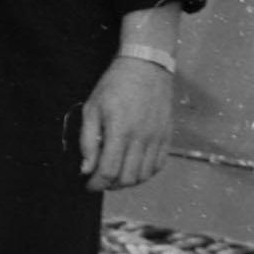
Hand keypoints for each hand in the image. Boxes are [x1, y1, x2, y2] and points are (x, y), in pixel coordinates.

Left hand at [80, 56, 174, 191]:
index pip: (109, 170)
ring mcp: (158, 138)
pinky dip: (145, 173)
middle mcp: (142, 138)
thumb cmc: (114, 86)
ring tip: (114, 176)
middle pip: (128, 178)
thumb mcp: (92, 109)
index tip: (88, 185)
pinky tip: (133, 167)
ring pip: (144, 175)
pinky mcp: (167, 136)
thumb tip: (86, 168)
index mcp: (120, 131)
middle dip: (110, 185)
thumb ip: (87, 141)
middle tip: (99, 181)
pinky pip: (158, 165)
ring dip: (128, 181)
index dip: (96, 183)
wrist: (146, 67)